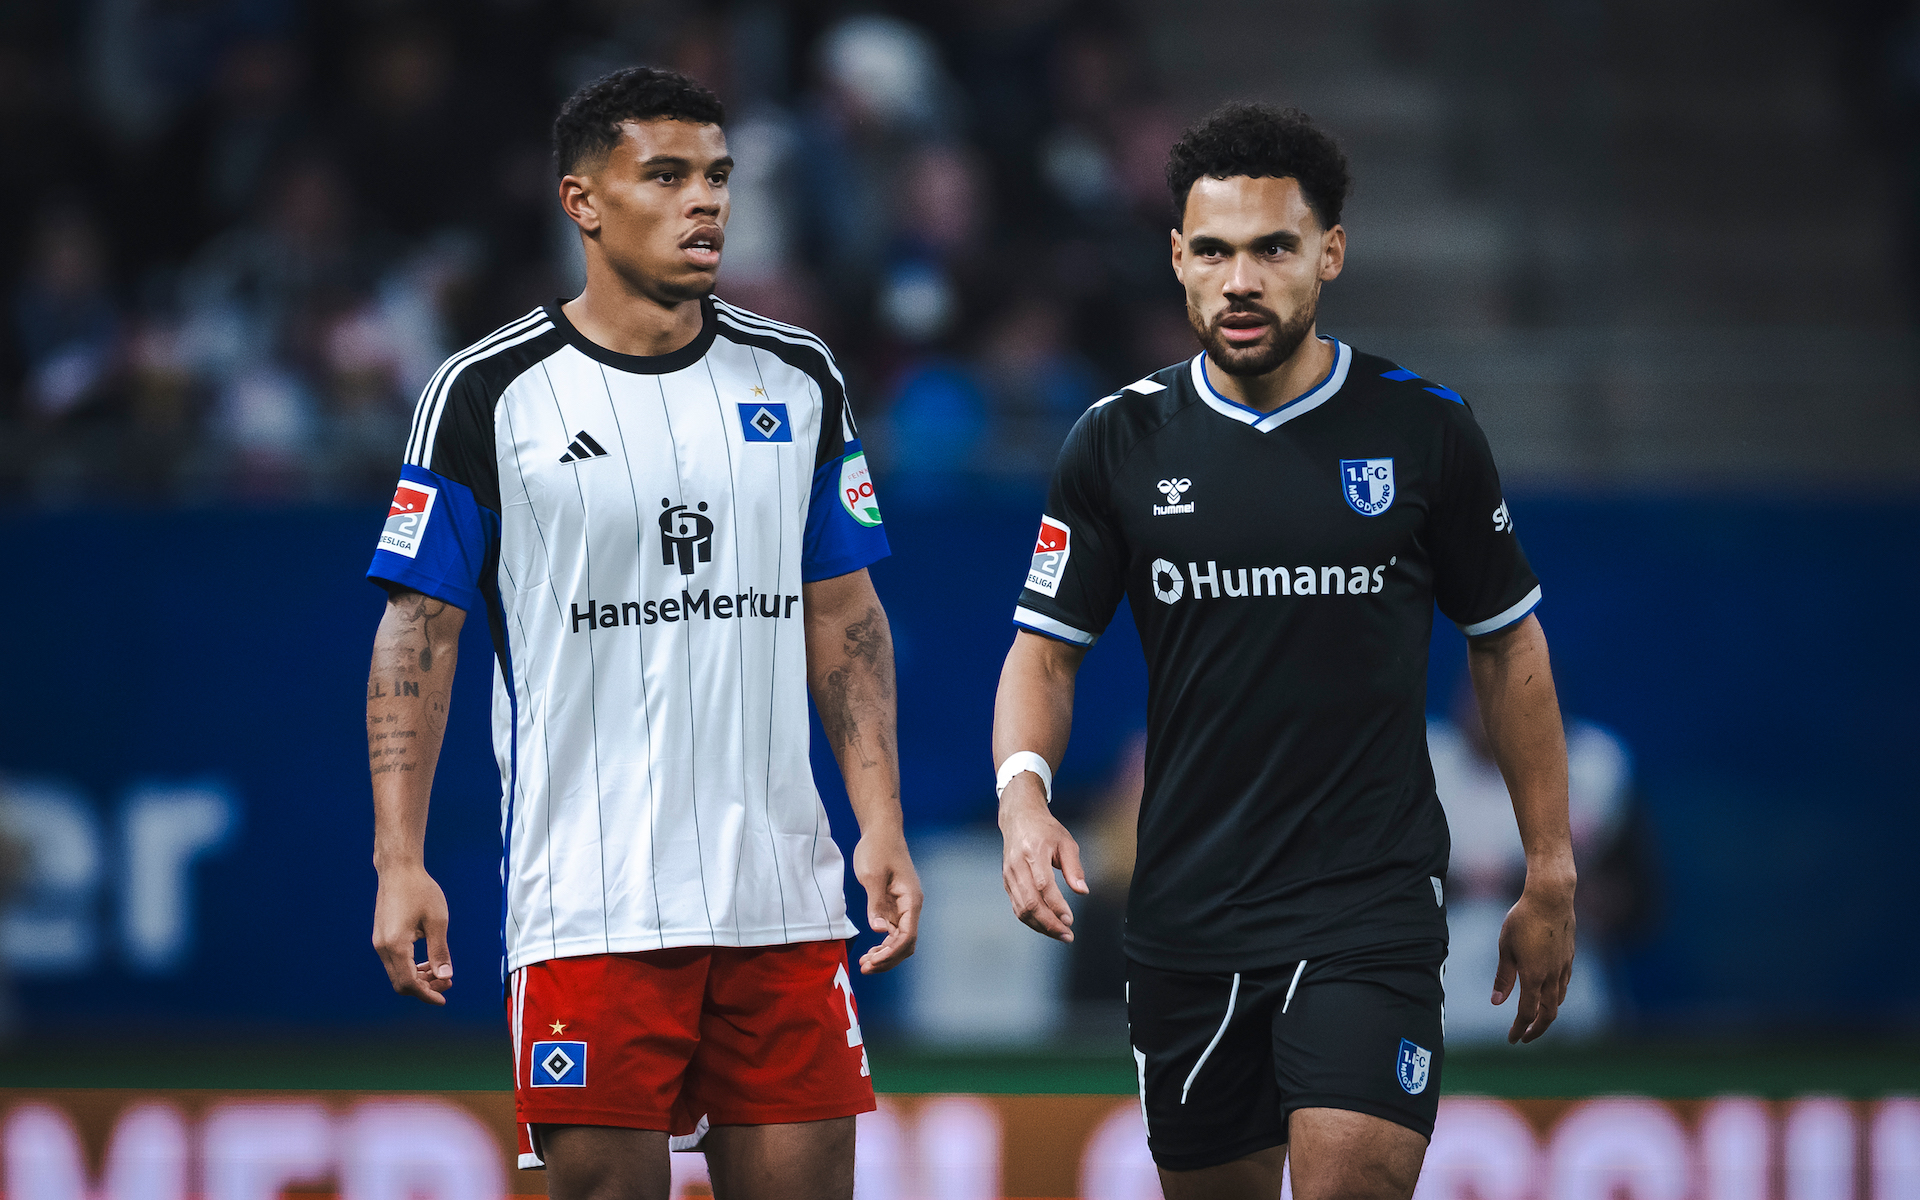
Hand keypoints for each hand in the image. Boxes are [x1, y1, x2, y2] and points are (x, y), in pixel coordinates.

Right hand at [372, 864, 452, 1004]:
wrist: (399, 870)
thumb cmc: (420, 891)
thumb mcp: (437, 921)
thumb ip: (440, 951)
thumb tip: (445, 976)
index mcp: (395, 945)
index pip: (409, 983)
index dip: (426, 994)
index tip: (443, 998)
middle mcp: (383, 947)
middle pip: (400, 983)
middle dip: (424, 988)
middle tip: (447, 983)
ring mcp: (379, 943)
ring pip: (397, 974)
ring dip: (418, 979)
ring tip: (441, 973)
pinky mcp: (381, 938)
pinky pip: (394, 962)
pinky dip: (410, 968)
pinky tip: (427, 963)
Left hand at [853, 830, 921, 973]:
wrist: (881, 831)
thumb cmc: (877, 848)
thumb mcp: (872, 875)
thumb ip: (876, 904)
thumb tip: (879, 930)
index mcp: (911, 899)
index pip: (907, 935)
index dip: (891, 952)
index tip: (872, 960)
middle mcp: (911, 906)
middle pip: (906, 943)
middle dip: (888, 959)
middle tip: (865, 968)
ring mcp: (904, 907)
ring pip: (900, 940)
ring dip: (885, 955)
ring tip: (865, 964)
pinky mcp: (895, 905)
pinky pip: (893, 932)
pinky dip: (883, 944)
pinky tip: (870, 950)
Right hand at [999, 782, 1087, 941]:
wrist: (1019, 819)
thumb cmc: (1044, 830)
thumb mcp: (1066, 842)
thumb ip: (1074, 868)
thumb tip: (1082, 891)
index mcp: (1033, 852)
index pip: (1043, 885)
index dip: (1056, 906)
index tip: (1069, 919)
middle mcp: (1018, 865)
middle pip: (1030, 902)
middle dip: (1049, 923)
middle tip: (1067, 934)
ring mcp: (1009, 875)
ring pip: (1022, 909)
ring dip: (1041, 926)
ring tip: (1059, 934)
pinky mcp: (1007, 882)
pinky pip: (1017, 907)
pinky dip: (1031, 921)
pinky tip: (1046, 926)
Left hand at [1492, 879, 1574, 1043]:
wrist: (1551, 898)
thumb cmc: (1523, 919)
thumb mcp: (1505, 948)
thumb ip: (1504, 977)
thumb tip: (1497, 1002)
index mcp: (1534, 976)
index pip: (1527, 1013)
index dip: (1519, 1029)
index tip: (1512, 1039)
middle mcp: (1552, 976)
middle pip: (1548, 1014)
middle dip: (1536, 1029)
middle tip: (1524, 1037)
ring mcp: (1563, 967)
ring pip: (1558, 1001)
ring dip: (1547, 1014)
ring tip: (1535, 1018)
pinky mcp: (1569, 958)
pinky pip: (1564, 985)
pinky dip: (1555, 997)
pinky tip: (1548, 994)